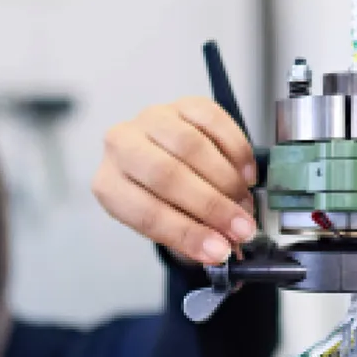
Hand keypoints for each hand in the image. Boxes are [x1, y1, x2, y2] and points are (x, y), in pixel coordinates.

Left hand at [93, 96, 258, 265]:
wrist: (164, 159)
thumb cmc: (162, 198)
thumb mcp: (166, 224)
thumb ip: (190, 236)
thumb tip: (222, 248)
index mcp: (109, 185)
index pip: (145, 213)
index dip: (187, 234)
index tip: (220, 252)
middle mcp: (121, 146)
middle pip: (167, 175)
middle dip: (211, 206)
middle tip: (242, 229)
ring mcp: (151, 119)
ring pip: (190, 146)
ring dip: (226, 181)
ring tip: (245, 204)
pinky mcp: (182, 104)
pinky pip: (213, 121)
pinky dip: (236, 151)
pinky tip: (247, 175)